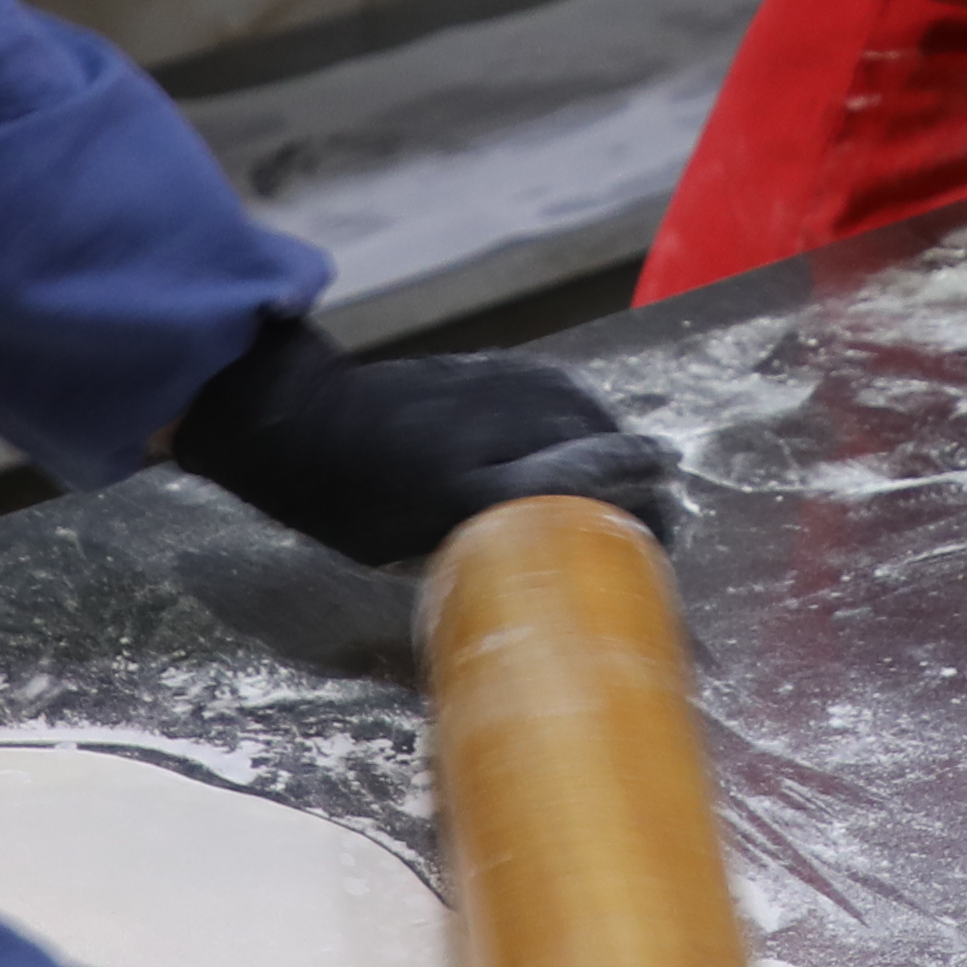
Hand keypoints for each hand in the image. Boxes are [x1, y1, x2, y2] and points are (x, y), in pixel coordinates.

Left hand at [171, 314, 684, 573]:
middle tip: (647, 543)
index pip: (598, 491)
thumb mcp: (414, 554)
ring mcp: (510, 385)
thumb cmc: (351, 508)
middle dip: (647, 501)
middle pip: (618, 455)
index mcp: (479, 488)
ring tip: (626, 503)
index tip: (662, 559)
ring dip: (624, 463)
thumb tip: (552, 602)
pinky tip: (593, 453)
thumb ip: (489, 564)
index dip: (647, 533)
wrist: (303, 418)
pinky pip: (574, 397)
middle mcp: (506, 428)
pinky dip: (594, 430)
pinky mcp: (505, 364)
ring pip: (603, 423)